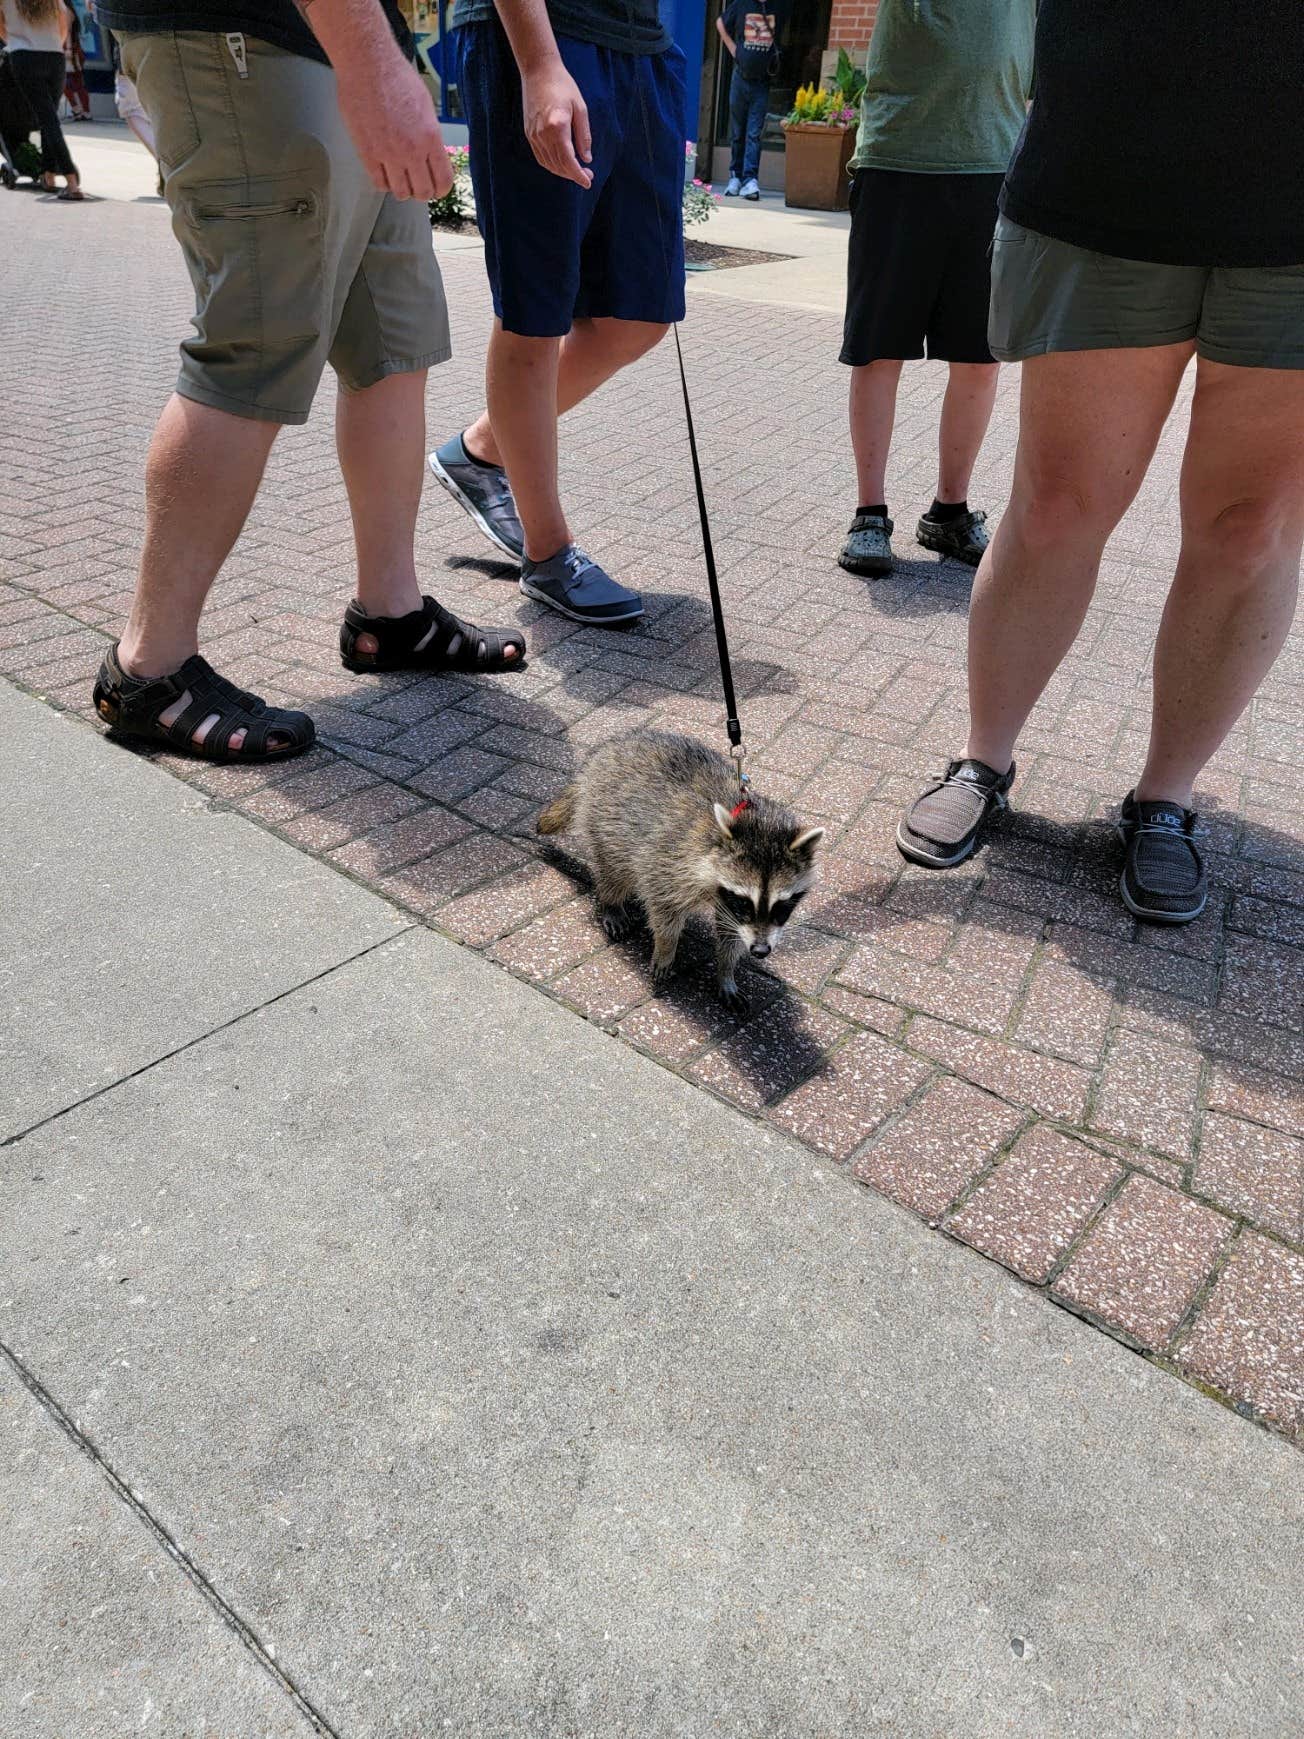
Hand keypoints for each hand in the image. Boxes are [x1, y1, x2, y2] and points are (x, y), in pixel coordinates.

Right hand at [336, 56, 454, 200]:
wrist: (368, 65)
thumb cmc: (397, 78)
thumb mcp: (426, 106)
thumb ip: (430, 136)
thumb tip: (431, 155)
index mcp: (431, 138)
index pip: (443, 181)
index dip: (441, 189)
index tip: (438, 188)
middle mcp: (411, 151)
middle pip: (423, 192)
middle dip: (422, 191)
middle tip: (418, 184)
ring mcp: (388, 154)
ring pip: (400, 193)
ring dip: (402, 189)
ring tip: (400, 177)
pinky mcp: (367, 153)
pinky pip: (379, 183)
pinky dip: (384, 182)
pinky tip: (385, 172)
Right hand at [521, 60, 592, 187]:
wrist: (538, 70)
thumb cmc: (563, 85)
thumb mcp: (580, 108)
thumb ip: (584, 136)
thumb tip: (586, 159)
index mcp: (557, 127)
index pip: (568, 160)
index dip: (578, 175)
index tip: (588, 182)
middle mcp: (543, 134)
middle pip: (559, 165)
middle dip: (573, 174)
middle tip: (587, 175)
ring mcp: (534, 135)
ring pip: (549, 164)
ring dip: (563, 172)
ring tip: (576, 171)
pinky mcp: (529, 133)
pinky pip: (541, 157)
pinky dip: (552, 165)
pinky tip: (562, 164)